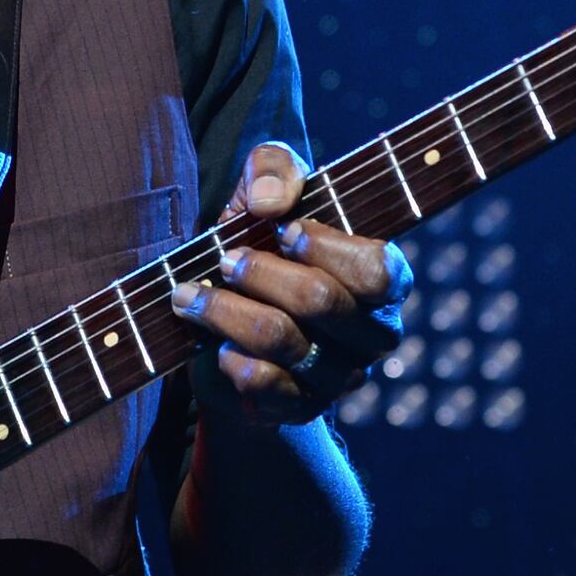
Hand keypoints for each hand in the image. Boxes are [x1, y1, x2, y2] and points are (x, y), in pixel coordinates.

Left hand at [174, 143, 409, 423]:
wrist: (226, 329)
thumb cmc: (259, 248)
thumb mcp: (263, 194)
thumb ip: (273, 167)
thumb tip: (269, 200)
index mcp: (384, 280)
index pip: (377, 268)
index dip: (327, 248)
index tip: (283, 231)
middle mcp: (373, 333)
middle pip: (321, 301)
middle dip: (260, 273)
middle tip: (225, 260)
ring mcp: (340, 377)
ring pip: (282, 340)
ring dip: (226, 310)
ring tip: (190, 294)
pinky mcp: (301, 408)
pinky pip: (265, 386)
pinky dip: (232, 359)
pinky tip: (215, 345)